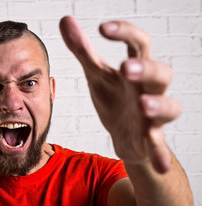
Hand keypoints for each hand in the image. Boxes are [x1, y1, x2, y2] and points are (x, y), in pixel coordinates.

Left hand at [60, 16, 179, 172]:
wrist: (123, 134)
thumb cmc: (113, 98)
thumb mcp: (96, 74)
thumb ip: (83, 49)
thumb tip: (65, 19)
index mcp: (134, 70)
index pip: (138, 44)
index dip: (125, 33)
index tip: (102, 28)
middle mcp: (148, 89)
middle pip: (159, 73)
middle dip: (145, 69)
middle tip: (125, 68)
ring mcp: (151, 116)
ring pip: (168, 107)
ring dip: (158, 105)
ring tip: (143, 105)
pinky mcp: (149, 139)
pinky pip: (159, 144)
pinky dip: (160, 151)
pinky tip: (157, 158)